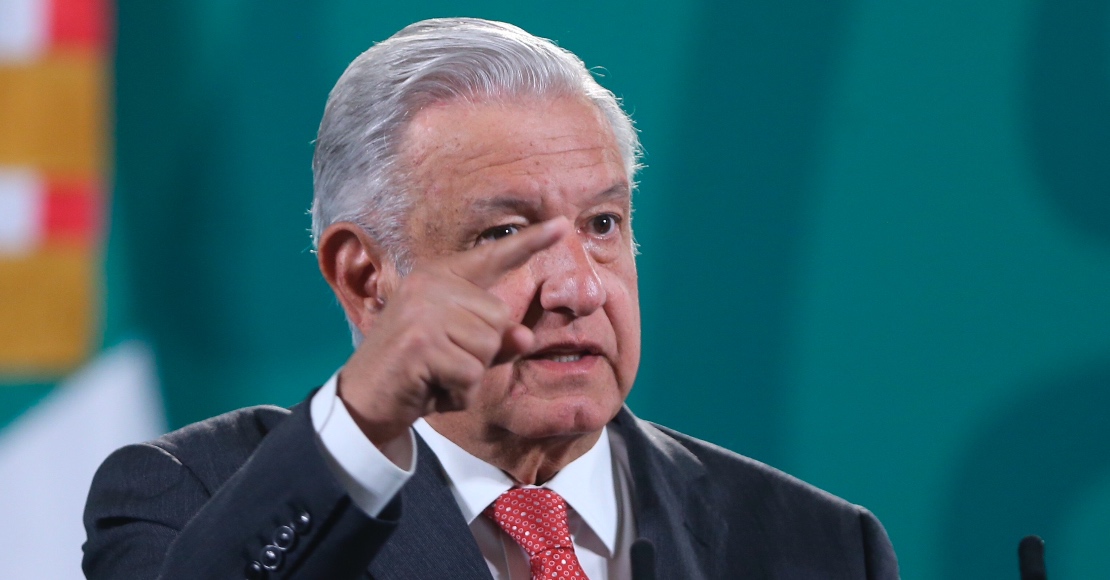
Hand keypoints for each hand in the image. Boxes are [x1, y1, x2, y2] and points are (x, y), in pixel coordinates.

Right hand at [337, 218, 570, 452]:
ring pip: (488, 347)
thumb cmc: (417, 373)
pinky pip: (471, 373)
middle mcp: (429, 285)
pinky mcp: (421, 342)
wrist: (363, 401)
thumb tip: (524, 337)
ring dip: (469, 376)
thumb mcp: (462, 352)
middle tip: (442, 363)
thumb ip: (496, 339)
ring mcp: (422, 311)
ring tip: (436, 375)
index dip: (530, 242)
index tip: (562, 224)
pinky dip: (458, 394)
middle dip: (481, 354)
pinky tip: (431, 389)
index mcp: (439, 278)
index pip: (492, 258)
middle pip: (499, 319)